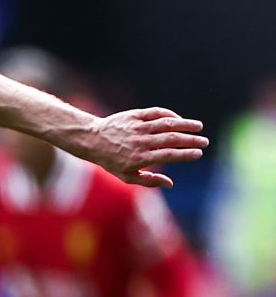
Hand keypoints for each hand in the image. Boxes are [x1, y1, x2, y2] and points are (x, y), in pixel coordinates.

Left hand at [68, 107, 208, 188]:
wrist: (91, 140)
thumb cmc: (111, 160)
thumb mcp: (126, 176)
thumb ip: (149, 180)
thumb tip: (171, 183)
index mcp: (139, 157)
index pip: (168, 155)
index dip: (185, 154)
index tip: (198, 154)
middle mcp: (140, 141)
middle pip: (171, 139)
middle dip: (190, 140)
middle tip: (204, 142)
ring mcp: (137, 127)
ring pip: (166, 123)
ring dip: (185, 124)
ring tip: (199, 127)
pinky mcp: (134, 115)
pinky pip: (156, 113)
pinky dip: (170, 114)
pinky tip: (179, 119)